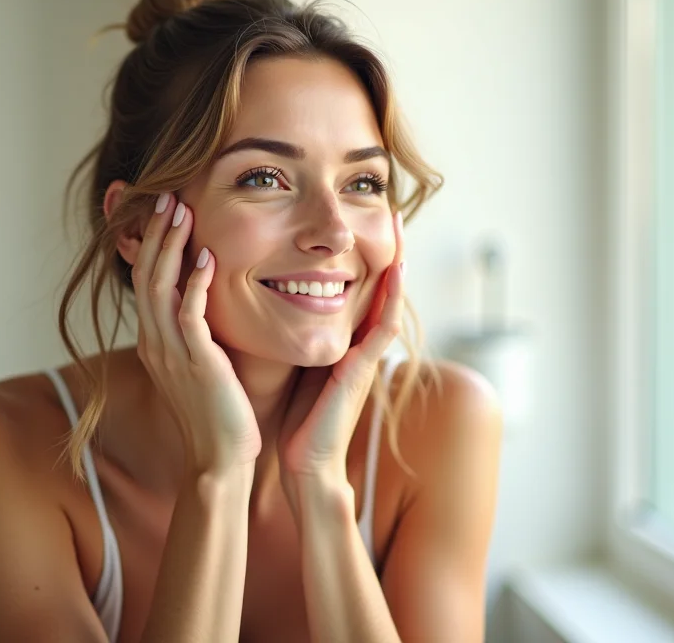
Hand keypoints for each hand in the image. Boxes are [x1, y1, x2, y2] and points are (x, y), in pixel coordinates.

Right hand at [133, 193, 260, 472]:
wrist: (219, 459)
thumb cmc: (220, 412)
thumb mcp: (201, 363)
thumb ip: (199, 331)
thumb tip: (209, 300)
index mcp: (156, 340)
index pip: (145, 278)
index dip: (151, 242)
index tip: (164, 209)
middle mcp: (156, 341)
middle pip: (145, 273)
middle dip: (156, 232)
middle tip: (168, 194)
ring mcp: (171, 352)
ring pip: (160, 286)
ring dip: (170, 245)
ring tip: (181, 210)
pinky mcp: (195, 362)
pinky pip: (188, 314)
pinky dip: (194, 283)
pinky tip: (206, 257)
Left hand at [278, 210, 404, 510]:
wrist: (304, 465)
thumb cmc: (298, 420)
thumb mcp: (297, 366)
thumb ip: (296, 338)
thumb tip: (274, 307)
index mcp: (344, 342)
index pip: (357, 290)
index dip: (362, 256)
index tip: (360, 219)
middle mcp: (360, 345)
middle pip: (379, 287)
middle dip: (385, 248)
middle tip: (391, 207)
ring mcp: (366, 356)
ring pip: (388, 298)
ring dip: (396, 261)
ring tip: (399, 224)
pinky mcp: (362, 370)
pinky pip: (383, 327)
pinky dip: (392, 297)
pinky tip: (396, 270)